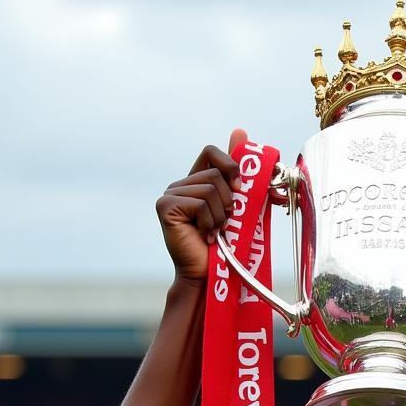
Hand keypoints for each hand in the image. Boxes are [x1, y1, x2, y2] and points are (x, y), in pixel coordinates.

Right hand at [155, 128, 245, 282]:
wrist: (210, 275)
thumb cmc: (227, 244)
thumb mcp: (239, 205)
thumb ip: (240, 174)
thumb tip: (240, 131)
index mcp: (196, 182)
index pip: (212, 152)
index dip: (230, 165)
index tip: (240, 188)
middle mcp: (180, 185)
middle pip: (215, 174)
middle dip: (230, 202)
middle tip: (224, 223)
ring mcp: (169, 195)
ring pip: (210, 189)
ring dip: (221, 216)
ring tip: (214, 232)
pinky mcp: (165, 207)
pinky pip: (200, 203)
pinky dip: (210, 223)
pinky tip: (204, 236)